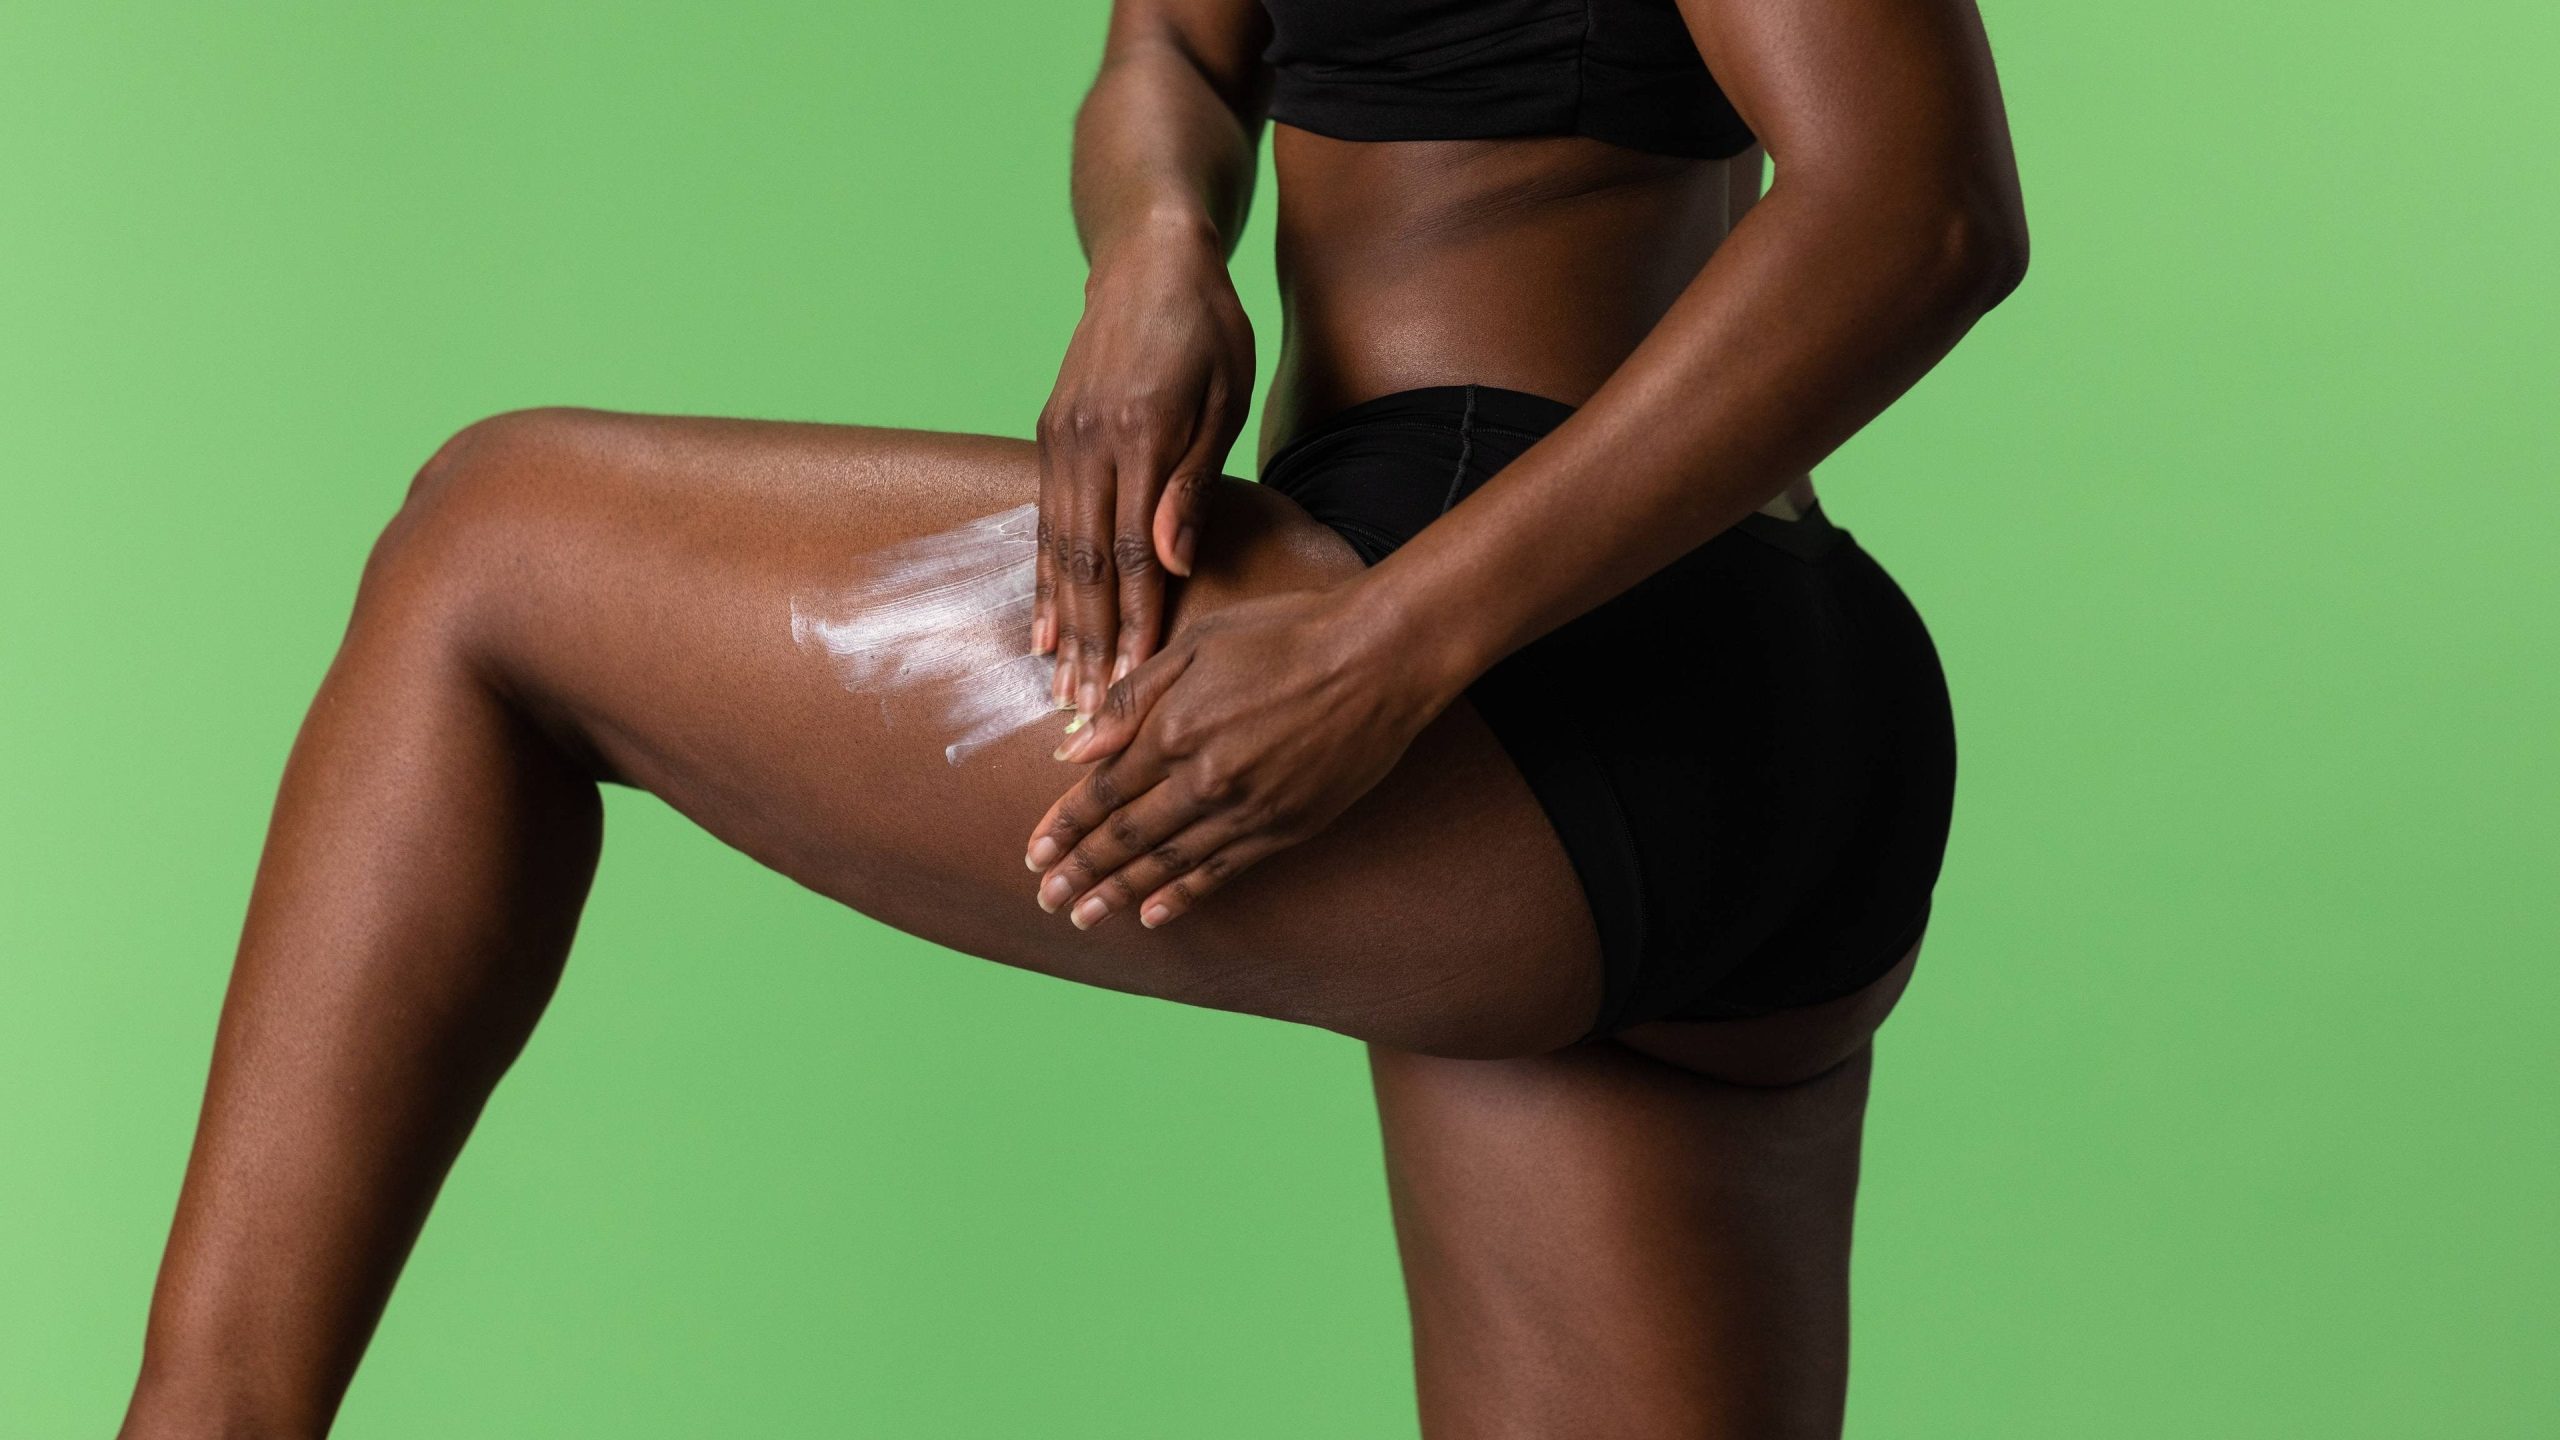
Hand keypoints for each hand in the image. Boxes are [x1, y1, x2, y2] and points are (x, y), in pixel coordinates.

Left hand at [1023, 581, 1459, 930]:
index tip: (1034, 853)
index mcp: (1176, 729)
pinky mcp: (1286, 827)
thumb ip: (1133, 698)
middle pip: (1126, 836)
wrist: (1380, 657)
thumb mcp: (1197, 643)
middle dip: (1080, 871)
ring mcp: (1248, 808)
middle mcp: (1205, 778)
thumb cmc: (1287, 634)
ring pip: (1168, 862)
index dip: (1064, 826)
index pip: (1103, 790)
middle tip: (1046, 900)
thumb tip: (1075, 748)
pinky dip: (1184, 896)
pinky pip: (1223, 871)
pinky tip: (1154, 915)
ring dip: (1120, 893)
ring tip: (1084, 918)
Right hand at [1035, 218, 1254, 720]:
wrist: (1147, 256)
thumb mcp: (1222, 397)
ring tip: (1063, 688)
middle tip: (1092, 714)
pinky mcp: (1050, 438)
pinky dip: (1042, 581)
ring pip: (1058, 551)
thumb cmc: (1207, 326)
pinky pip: (1043, 524)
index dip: (1138, 621)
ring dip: (1063, 625)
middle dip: (1092, 645)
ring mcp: (1061, 442)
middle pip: (1088, 564)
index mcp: (1140, 436)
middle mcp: (1088, 444)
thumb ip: (1192, 482)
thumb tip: (1172, 561)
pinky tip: (1042, 628)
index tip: (1139, 681)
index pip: (1137, 551)